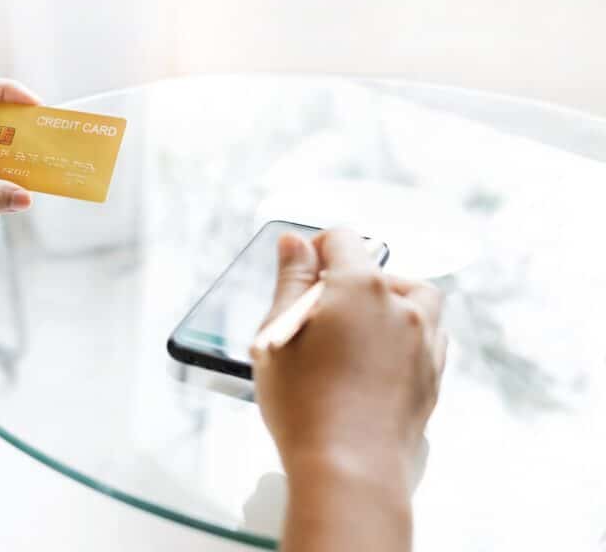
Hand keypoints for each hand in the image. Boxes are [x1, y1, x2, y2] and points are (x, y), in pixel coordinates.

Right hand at [253, 230, 445, 487]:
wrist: (349, 470)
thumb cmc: (304, 404)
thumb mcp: (278, 334)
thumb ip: (291, 280)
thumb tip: (295, 242)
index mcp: (360, 287)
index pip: (342, 239)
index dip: (315, 248)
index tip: (300, 271)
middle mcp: (402, 306)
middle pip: (381, 270)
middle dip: (350, 279)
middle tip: (317, 313)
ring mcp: (424, 342)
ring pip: (417, 300)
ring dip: (390, 301)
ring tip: (356, 329)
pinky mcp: (433, 376)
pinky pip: (430, 336)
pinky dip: (407, 334)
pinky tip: (377, 359)